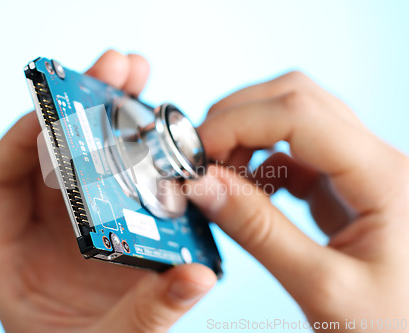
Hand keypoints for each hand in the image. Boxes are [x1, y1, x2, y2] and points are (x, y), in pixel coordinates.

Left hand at [0, 50, 216, 332]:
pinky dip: (145, 161)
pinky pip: (129, 187)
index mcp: (17, 260)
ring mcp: (85, 232)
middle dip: (84, 109)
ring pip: (95, 164)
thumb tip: (195, 275)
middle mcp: (49, 235)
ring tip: (140, 84)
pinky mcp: (120, 236)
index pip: (3, 178)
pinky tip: (167, 139)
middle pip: (57, 157)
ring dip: (116, 122)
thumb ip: (143, 314)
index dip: (25, 136)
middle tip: (114, 72)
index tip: (55, 108)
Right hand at [184, 72, 408, 330]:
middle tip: (200, 154)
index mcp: (385, 177)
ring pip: (296, 122)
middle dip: (239, 117)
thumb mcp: (322, 287)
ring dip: (248, 138)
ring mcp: (362, 172)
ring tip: (219, 175)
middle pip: (298, 100)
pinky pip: (297, 157)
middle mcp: (377, 161)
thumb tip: (201, 185)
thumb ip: (257, 231)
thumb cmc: (394, 328)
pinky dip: (261, 165)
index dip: (236, 122)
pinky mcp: (346, 190)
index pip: (300, 114)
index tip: (193, 150)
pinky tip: (246, 193)